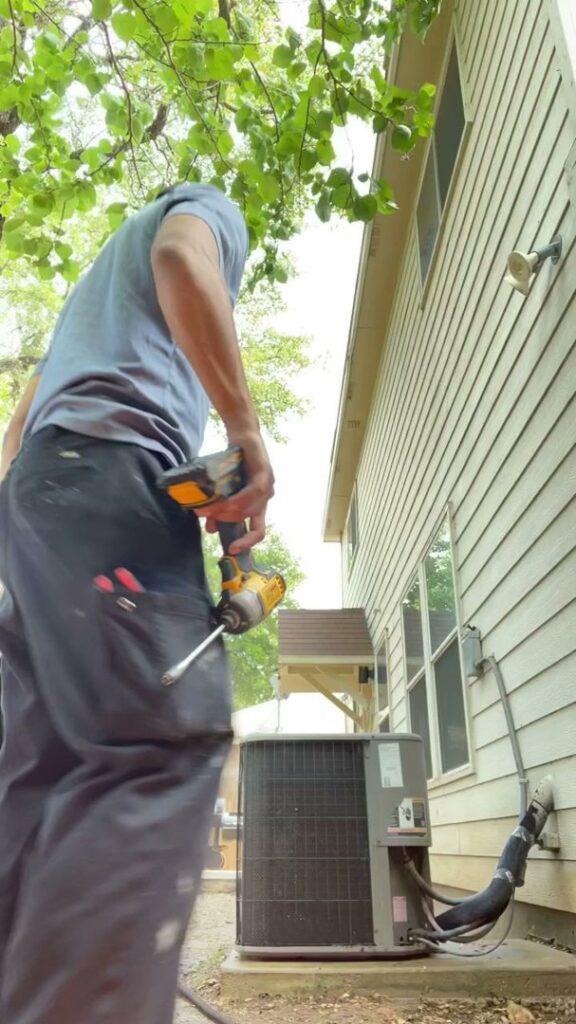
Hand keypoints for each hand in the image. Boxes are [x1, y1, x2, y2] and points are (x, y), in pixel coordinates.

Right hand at [198, 431, 273, 552]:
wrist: (241, 435)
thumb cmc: (232, 462)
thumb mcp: (223, 488)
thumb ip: (220, 509)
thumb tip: (210, 529)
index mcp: (257, 505)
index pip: (258, 530)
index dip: (246, 543)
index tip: (232, 550)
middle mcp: (265, 498)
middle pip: (247, 520)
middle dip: (224, 520)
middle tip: (205, 515)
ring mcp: (268, 487)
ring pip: (248, 509)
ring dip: (227, 511)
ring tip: (208, 508)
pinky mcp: (265, 475)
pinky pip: (252, 493)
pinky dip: (236, 500)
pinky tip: (224, 501)